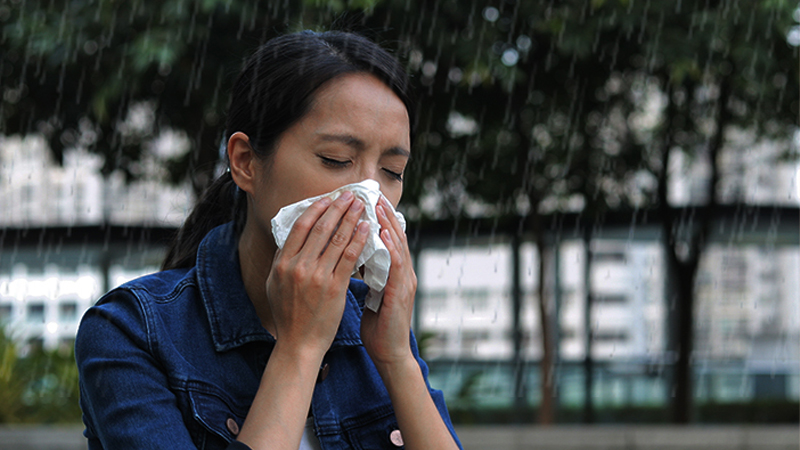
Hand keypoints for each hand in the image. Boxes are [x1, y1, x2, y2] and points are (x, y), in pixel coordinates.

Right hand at [266, 191, 369, 356]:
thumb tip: (291, 237)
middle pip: (321, 228)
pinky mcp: (334, 288)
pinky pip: (349, 258)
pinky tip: (367, 229)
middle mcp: (298, 267)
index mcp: (283, 263)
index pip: (300, 227)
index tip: (329, 198)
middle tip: (350, 195)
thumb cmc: (288, 315)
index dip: (317, 209)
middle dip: (338, 208)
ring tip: (361, 206)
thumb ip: (283, 260)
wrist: (299, 343)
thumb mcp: (274, 284)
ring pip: (337, 239)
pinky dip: (359, 240)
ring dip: (351, 219)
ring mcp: (317, 277)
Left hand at [361, 196, 416, 367]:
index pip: (388, 238)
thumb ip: (366, 274)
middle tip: (373, 194)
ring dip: (388, 224)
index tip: (367, 200)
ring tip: (378, 205)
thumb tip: (350, 257)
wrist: (389, 353)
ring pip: (398, 246)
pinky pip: (396, 266)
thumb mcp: (370, 293)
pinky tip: (382, 233)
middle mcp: (403, 273)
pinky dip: (390, 247)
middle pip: (395, 236)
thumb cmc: (378, 324)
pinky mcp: (401, 293)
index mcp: (394, 272)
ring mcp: (404, 282)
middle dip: (384, 214)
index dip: (380, 218)